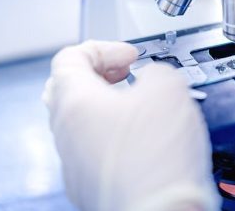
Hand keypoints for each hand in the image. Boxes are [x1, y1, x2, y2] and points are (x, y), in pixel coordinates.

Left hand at [43, 41, 219, 210]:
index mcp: (75, 102)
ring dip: (106, 106)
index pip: (69, 58)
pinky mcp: (89, 185)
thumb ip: (156, 70)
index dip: (103, 48)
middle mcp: (66, 133)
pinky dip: (112, 136)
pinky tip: (142, 141)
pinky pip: (92, 151)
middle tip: (125, 74)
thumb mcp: (168, 88)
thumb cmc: (156, 161)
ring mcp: (74, 163)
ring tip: (139, 106)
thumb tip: (151, 77)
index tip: (127, 55)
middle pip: (68, 89)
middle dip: (99, 75)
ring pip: (80, 122)